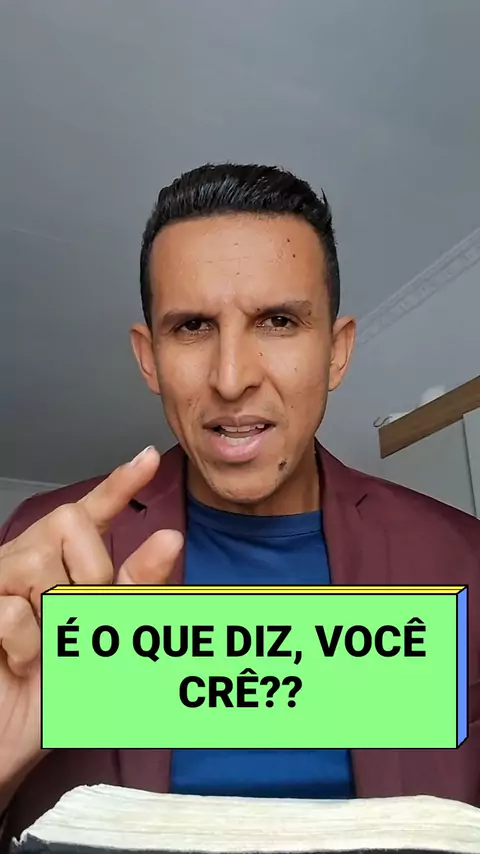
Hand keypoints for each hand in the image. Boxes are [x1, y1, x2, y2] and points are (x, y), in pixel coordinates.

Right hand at [0, 446, 182, 793]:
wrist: (10, 736)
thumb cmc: (58, 689)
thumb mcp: (110, 638)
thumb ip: (136, 590)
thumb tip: (171, 540)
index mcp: (64, 563)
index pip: (90, 513)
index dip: (118, 483)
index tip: (146, 459)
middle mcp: (31, 560)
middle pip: (72, 525)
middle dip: (90, 573)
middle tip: (78, 622)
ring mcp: (1, 581)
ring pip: (41, 564)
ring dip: (56, 615)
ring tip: (44, 647)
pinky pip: (14, 613)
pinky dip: (27, 647)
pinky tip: (18, 663)